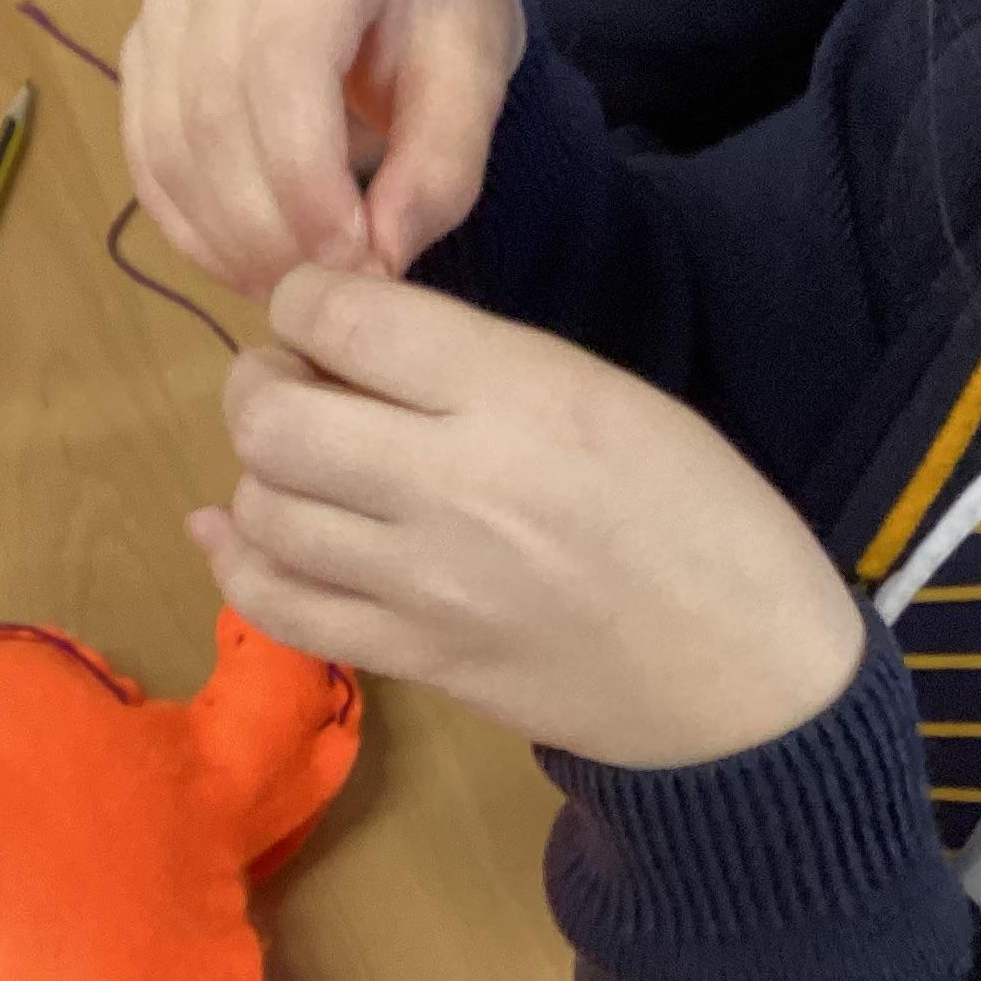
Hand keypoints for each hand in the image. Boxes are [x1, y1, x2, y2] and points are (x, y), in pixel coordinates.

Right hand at [120, 0, 524, 298]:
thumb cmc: (440, 19)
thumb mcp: (475, 81)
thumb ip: (440, 170)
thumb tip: (375, 264)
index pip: (281, 62)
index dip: (305, 177)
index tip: (354, 260)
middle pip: (214, 109)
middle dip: (267, 224)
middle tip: (324, 293)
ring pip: (169, 142)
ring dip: (225, 239)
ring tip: (292, 290)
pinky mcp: (144, 50)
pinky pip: (146, 157)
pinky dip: (192, 228)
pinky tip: (247, 268)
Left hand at [190, 269, 866, 769]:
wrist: (747, 681)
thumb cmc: (701, 517)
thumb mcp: (610, 394)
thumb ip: (479, 362)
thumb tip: (354, 340)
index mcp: (519, 394)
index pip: (340, 315)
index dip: (304, 299)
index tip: (326, 314)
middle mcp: (454, 485)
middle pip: (271, 417)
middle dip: (260, 382)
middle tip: (294, 383)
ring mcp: (425, 585)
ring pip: (263, 509)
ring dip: (258, 473)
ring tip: (301, 463)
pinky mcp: (415, 660)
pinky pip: (279, 607)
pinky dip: (238, 561)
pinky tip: (233, 532)